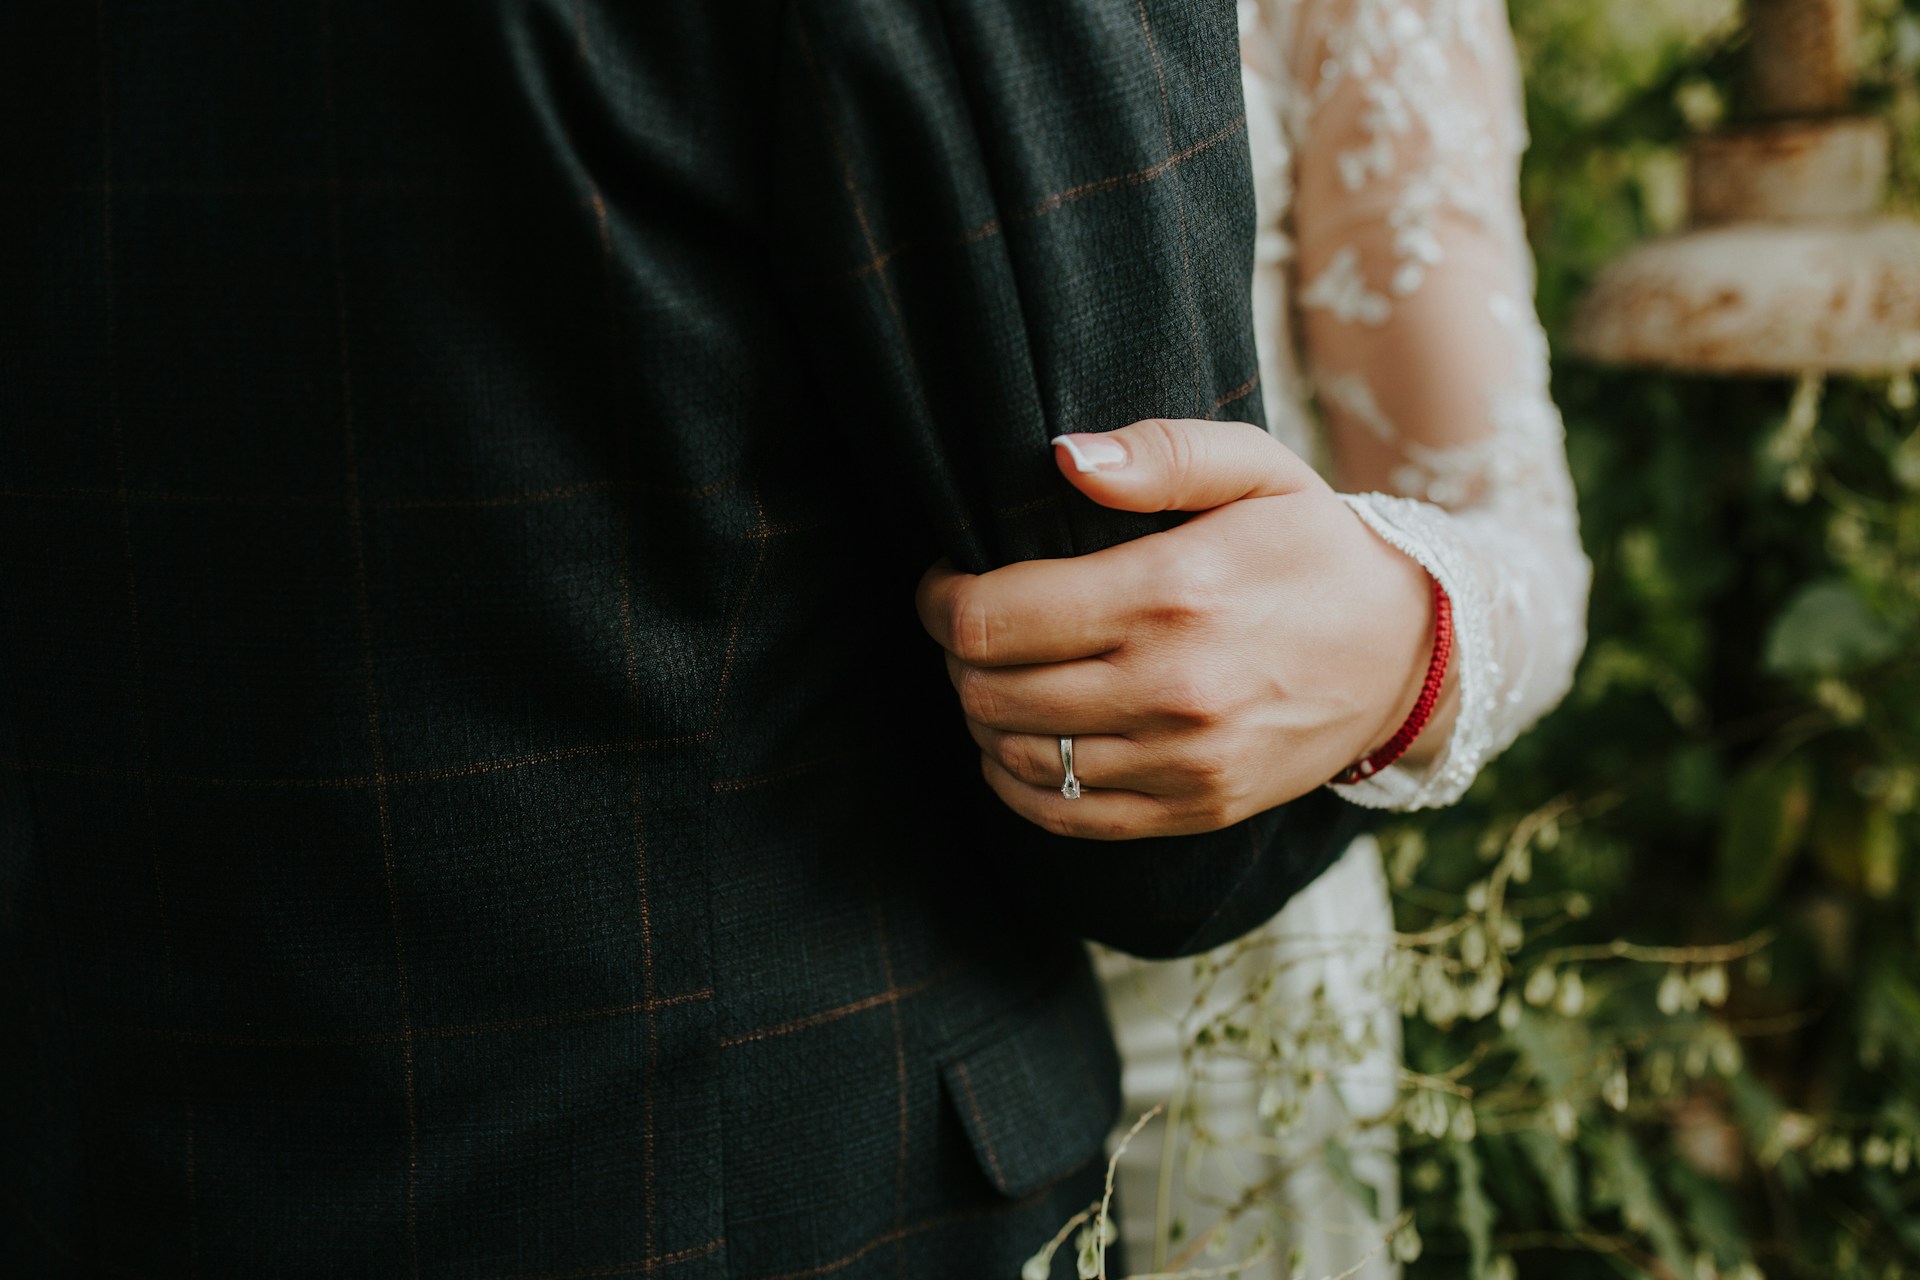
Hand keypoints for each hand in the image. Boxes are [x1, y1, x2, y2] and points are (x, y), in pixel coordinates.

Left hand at [915, 418, 1455, 840]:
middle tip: (974, 624)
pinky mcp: (1195, 809)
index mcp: (1171, 592)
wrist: (1414, 652)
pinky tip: (1021, 743)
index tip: (946, 579)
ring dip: (982, 715)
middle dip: (957, 654)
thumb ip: (1158, 455)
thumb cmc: (1316, 547)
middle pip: (987, 691)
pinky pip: (1065, 814)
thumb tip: (1061, 457)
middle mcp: (1171, 686)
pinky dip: (1017, 783)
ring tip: (1002, 674)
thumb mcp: (1257, 470)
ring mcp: (1184, 761)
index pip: (991, 619)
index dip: (941, 600)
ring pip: (1015, 756)